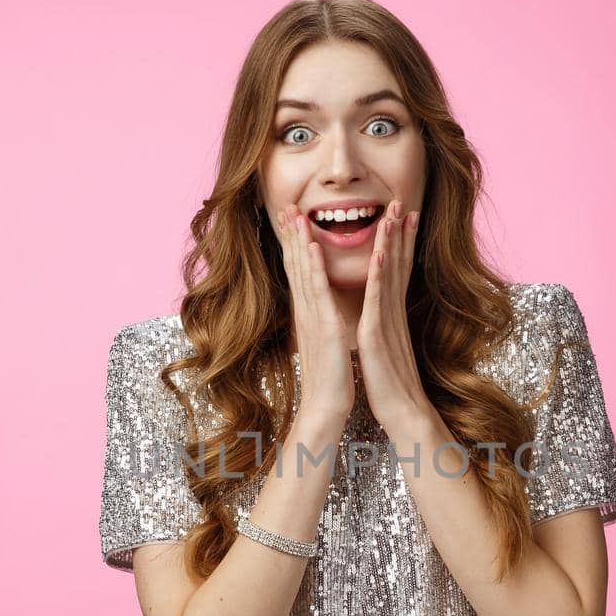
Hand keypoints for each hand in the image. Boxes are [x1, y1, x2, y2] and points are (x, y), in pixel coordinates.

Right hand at [269, 205, 354, 425]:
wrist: (326, 408)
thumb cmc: (328, 380)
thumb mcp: (324, 343)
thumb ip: (319, 324)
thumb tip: (320, 313)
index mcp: (309, 314)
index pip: (300, 273)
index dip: (295, 246)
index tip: (292, 221)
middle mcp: (307, 311)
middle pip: (297, 266)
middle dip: (292, 236)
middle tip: (287, 207)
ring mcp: (313, 317)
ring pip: (304, 273)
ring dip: (300, 242)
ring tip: (296, 215)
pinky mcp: (325, 327)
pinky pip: (318, 293)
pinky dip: (315, 268)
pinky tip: (312, 247)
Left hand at [356, 201, 429, 431]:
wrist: (403, 414)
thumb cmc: (392, 386)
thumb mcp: (384, 350)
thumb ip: (383, 329)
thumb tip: (377, 319)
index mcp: (390, 316)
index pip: (397, 271)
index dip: (400, 243)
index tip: (402, 217)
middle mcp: (391, 313)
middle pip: (398, 264)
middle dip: (399, 232)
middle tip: (402, 201)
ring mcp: (386, 322)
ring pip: (390, 274)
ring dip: (392, 242)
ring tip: (394, 214)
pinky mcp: (378, 335)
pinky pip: (379, 300)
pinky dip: (381, 275)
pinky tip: (382, 254)